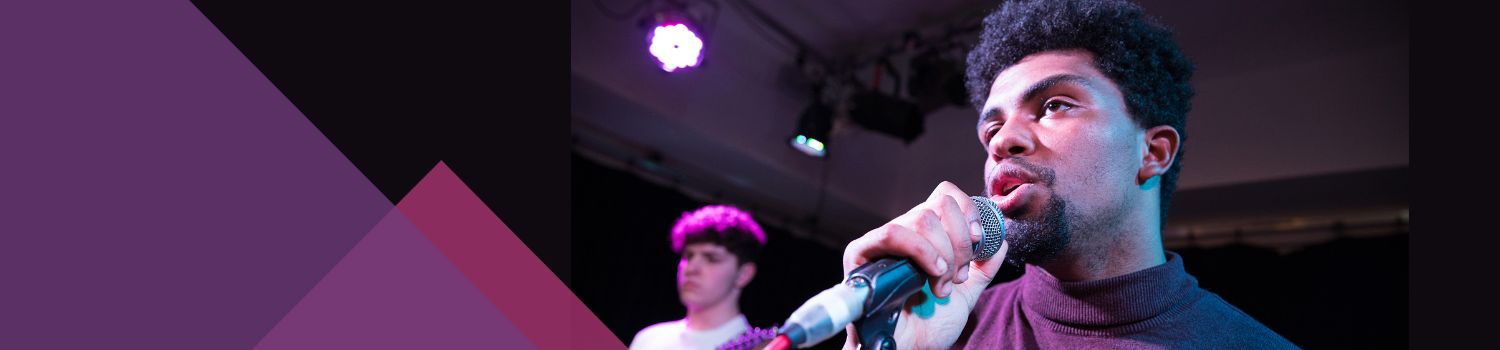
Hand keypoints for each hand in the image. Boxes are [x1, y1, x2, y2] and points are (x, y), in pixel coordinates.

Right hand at [840, 181, 1008, 349]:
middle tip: (958, 276)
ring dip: (943, 254)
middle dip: (960, 243)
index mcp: (926, 236)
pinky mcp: (861, 253)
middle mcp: (905, 232)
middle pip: (940, 206)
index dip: (968, 211)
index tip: (979, 241)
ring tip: (941, 285)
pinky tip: (932, 274)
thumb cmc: (928, 327)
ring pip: (922, 219)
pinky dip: (921, 251)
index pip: (946, 196)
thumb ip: (983, 269)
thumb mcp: (965, 295)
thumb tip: (1000, 241)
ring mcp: (882, 241)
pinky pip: (892, 233)